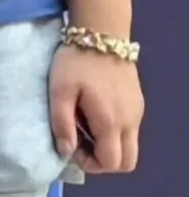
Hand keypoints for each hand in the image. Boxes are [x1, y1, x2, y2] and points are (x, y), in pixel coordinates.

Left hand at [51, 42, 142, 173]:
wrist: (101, 33)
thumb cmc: (76, 62)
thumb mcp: (59, 91)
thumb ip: (62, 124)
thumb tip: (66, 152)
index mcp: (110, 121)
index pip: (111, 163)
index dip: (90, 163)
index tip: (72, 145)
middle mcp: (130, 121)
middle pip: (126, 162)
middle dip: (103, 161)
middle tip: (80, 142)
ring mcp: (137, 112)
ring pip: (130, 146)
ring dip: (107, 146)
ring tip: (84, 125)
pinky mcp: (137, 103)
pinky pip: (130, 130)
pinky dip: (113, 133)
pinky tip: (93, 113)